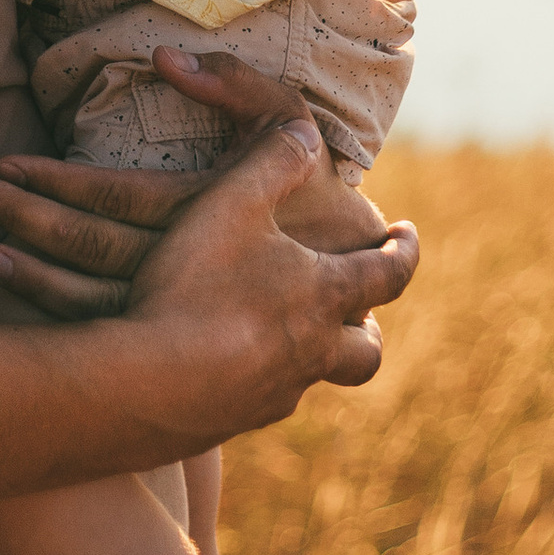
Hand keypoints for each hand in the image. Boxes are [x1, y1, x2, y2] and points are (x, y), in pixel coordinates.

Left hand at [0, 50, 407, 320]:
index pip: (120, 198)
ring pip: (94, 300)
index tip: (8, 162)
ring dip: (31, 272)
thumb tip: (165, 60)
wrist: (351, 287)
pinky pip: (106, 331)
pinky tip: (12, 290)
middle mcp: (193, 270)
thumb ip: (238, 86)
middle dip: (25, 218)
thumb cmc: (315, 195)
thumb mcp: (292, 127)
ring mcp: (184, 314)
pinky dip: (55, 312)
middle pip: (94, 247)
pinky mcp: (177, 340)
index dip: (61, 180)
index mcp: (214, 213)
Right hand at [103, 116, 416, 430]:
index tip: (409, 235)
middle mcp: (313, 352)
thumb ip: (274, 159)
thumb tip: (308, 134)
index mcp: (324, 296)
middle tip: (364, 309)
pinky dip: (262, 376)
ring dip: (315, 353)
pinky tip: (228, 360)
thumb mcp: (232, 202)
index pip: (390, 274)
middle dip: (369, 325)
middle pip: (366, 350)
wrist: (143, 385)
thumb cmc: (194, 287)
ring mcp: (276, 394)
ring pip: (315, 377)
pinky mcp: (237, 421)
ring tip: (292, 335)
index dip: (406, 251)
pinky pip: (265, 398)